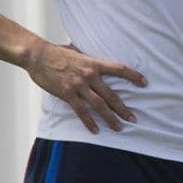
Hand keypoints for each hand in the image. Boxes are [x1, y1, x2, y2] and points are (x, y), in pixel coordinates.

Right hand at [24, 41, 146, 132]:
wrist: (38, 55)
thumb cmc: (57, 53)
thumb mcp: (78, 52)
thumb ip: (88, 59)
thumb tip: (94, 59)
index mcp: (94, 64)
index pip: (119, 69)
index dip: (133, 76)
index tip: (144, 83)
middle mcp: (89, 75)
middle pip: (111, 95)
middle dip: (123, 108)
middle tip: (133, 118)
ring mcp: (78, 85)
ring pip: (99, 105)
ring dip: (110, 118)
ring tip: (118, 127)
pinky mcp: (67, 93)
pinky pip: (81, 111)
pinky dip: (89, 122)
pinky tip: (96, 130)